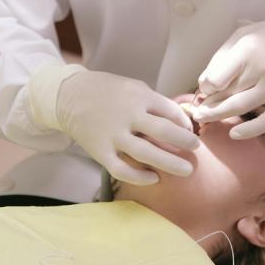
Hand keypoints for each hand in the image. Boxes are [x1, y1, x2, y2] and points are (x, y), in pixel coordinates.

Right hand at [33, 68, 199, 184]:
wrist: (68, 96)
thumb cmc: (106, 90)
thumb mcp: (132, 85)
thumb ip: (154, 101)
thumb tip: (180, 120)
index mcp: (138, 96)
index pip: (171, 111)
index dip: (185, 123)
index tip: (189, 130)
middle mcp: (127, 115)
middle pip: (164, 132)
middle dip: (186, 142)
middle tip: (196, 149)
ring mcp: (113, 134)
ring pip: (147, 153)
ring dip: (171, 163)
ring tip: (187, 170)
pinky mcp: (100, 151)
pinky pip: (122, 170)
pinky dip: (140, 177)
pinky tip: (154, 178)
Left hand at [193, 15, 264, 138]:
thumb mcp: (245, 34)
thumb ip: (223, 56)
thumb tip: (204, 81)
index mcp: (247, 49)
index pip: (216, 77)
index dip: (206, 87)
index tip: (205, 89)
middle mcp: (261, 68)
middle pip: (225, 93)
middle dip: (208, 104)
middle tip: (196, 111)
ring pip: (239, 107)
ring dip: (218, 115)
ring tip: (203, 119)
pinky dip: (249, 130)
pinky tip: (233, 134)